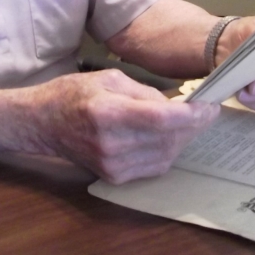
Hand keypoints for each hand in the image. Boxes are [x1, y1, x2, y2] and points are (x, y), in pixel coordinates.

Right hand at [31, 69, 218, 183]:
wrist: (42, 123)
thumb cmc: (74, 93)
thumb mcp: (109, 78)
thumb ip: (144, 92)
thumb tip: (174, 106)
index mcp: (108, 112)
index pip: (161, 118)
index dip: (192, 114)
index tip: (211, 105)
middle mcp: (111, 143)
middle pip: (168, 138)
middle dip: (194, 125)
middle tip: (206, 111)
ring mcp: (112, 165)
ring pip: (166, 155)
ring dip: (183, 139)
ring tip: (190, 122)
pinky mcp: (114, 177)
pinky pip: (154, 167)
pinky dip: (168, 152)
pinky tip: (170, 137)